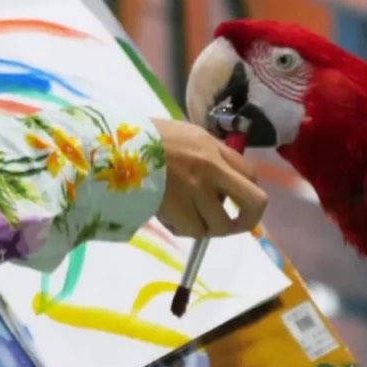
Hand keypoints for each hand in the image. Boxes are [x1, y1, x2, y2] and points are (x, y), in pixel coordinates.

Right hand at [151, 119, 268, 237]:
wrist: (112, 148)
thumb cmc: (141, 138)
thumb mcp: (182, 135)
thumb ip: (205, 154)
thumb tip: (218, 178)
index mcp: (212, 147)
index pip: (250, 174)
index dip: (248, 191)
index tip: (235, 200)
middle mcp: (211, 169)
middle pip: (254, 202)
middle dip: (248, 219)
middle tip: (235, 224)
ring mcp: (196, 190)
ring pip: (221, 224)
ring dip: (209, 227)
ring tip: (191, 221)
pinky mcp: (177, 208)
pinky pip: (193, 230)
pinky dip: (184, 230)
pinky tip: (171, 220)